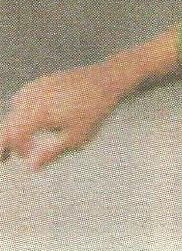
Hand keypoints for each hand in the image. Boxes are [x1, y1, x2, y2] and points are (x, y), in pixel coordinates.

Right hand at [2, 62, 126, 169]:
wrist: (103, 82)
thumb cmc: (92, 112)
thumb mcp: (74, 138)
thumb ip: (50, 153)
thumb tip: (31, 167)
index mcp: (37, 114)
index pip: (14, 135)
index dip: (18, 149)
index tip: (27, 159)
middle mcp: (30, 99)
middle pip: (9, 123)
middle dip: (6, 141)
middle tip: (4, 157)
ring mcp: (33, 88)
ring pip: (14, 111)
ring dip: (14, 128)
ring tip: (20, 142)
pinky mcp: (38, 83)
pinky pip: (22, 99)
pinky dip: (21, 113)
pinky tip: (28, 121)